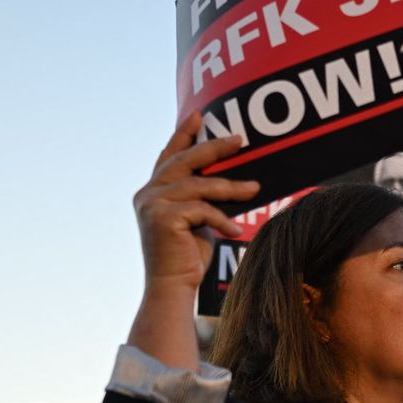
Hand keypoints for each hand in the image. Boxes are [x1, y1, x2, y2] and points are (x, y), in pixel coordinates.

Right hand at [132, 112, 260, 294]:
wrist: (172, 288)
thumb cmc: (187, 257)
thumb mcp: (196, 220)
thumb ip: (201, 197)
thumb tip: (229, 178)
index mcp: (152, 191)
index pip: (169, 155)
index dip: (183, 134)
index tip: (199, 114)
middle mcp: (147, 193)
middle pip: (185, 161)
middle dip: (214, 148)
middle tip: (239, 139)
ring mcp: (151, 204)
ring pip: (199, 185)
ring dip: (231, 187)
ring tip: (255, 188)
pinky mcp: (161, 217)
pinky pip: (202, 209)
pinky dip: (222, 219)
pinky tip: (235, 230)